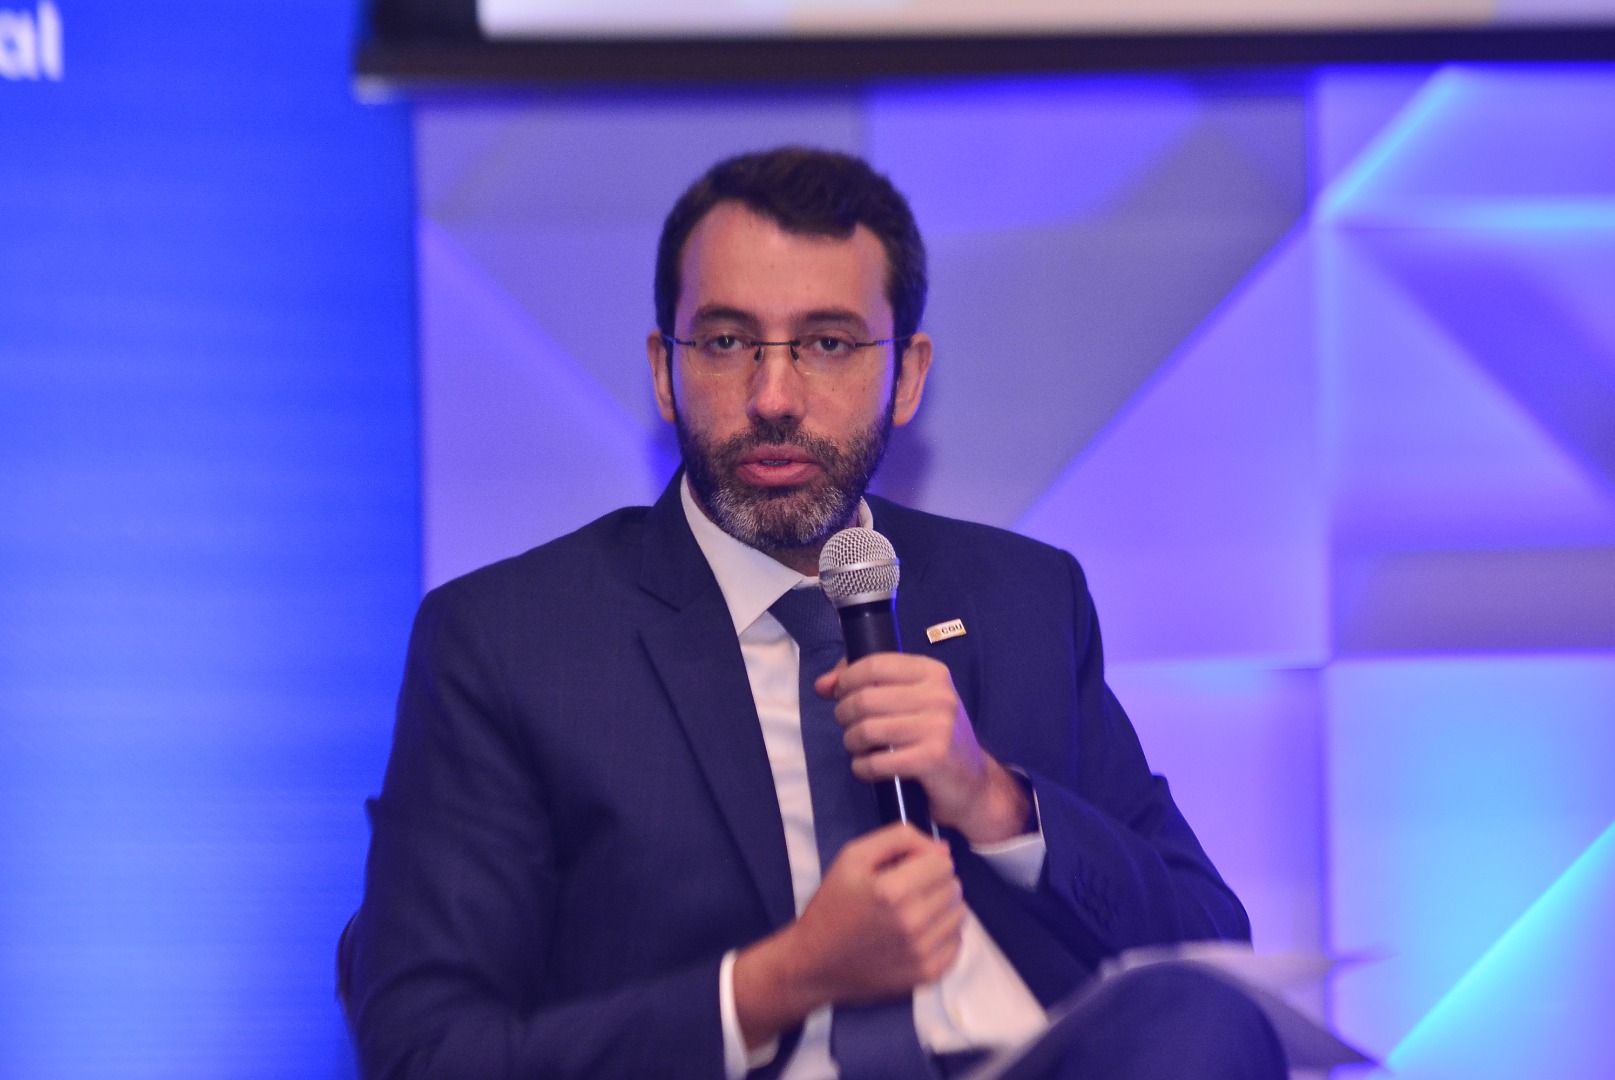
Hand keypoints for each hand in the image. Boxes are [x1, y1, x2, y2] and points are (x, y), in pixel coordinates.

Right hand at [794, 823, 964, 1001]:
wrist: (815, 962)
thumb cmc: (833, 905)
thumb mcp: (853, 857)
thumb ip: (900, 838)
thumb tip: (942, 849)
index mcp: (892, 890)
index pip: (942, 863)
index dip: (925, 861)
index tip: (907, 870)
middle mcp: (911, 922)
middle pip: (953, 887)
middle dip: (934, 883)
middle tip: (907, 892)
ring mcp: (921, 952)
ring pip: (959, 914)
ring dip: (941, 909)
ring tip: (913, 912)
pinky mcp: (927, 975)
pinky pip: (957, 943)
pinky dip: (942, 935)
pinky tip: (919, 934)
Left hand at [817, 654, 1030, 844]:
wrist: (973, 782)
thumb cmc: (933, 736)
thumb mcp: (910, 700)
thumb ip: (865, 684)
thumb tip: (823, 684)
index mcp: (932, 673)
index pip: (874, 664)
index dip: (846, 679)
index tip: (839, 694)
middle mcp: (938, 695)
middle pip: (865, 698)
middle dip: (844, 715)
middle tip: (849, 727)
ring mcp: (938, 727)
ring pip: (866, 730)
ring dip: (851, 742)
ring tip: (858, 747)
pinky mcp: (932, 759)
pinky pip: (876, 762)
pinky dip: (862, 768)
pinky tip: (867, 768)